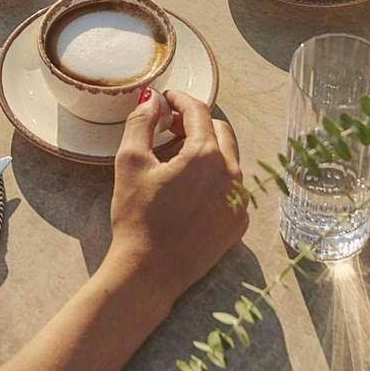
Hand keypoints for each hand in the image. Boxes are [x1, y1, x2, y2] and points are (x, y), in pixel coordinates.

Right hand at [104, 89, 246, 310]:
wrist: (149, 272)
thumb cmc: (136, 216)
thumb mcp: (130, 162)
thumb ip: (141, 122)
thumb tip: (152, 98)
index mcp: (206, 155)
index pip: (198, 111)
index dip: (180, 99)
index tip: (166, 98)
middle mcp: (232, 174)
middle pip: (219, 131)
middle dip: (195, 123)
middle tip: (168, 127)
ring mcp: (239, 201)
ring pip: (228, 159)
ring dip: (206, 150)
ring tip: (177, 158)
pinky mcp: (239, 223)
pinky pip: (232, 188)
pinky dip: (215, 179)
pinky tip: (190, 189)